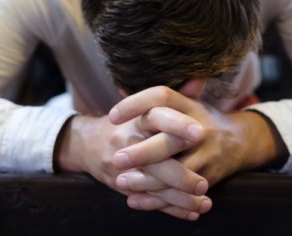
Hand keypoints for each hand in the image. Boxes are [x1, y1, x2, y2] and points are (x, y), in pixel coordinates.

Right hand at [54, 112, 211, 219]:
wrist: (87, 143)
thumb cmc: (127, 123)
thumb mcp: (147, 107)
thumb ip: (178, 97)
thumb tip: (201, 81)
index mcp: (138, 118)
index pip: (157, 116)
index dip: (178, 124)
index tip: (200, 133)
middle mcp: (128, 140)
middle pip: (155, 158)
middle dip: (180, 172)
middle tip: (203, 182)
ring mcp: (123, 166)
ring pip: (154, 184)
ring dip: (180, 195)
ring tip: (205, 201)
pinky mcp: (123, 185)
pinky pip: (150, 200)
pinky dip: (172, 208)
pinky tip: (193, 211)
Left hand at [110, 83, 285, 201]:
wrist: (241, 141)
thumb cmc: (201, 121)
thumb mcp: (185, 104)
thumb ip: (157, 102)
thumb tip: (120, 90)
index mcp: (189, 106)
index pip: (162, 97)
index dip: (137, 104)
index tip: (113, 116)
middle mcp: (200, 128)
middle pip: (170, 139)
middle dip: (143, 152)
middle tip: (116, 159)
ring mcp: (207, 154)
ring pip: (176, 172)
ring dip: (147, 180)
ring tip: (121, 182)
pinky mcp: (209, 177)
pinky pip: (181, 193)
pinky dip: (158, 200)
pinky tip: (135, 200)